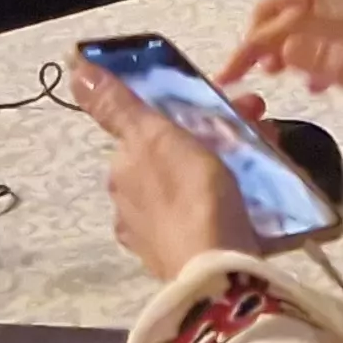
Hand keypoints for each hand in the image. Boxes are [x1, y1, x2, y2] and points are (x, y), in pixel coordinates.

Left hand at [74, 62, 262, 282]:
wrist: (219, 271)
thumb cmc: (190, 195)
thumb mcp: (155, 137)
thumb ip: (118, 106)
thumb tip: (75, 71)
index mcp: (122, 172)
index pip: (149, 130)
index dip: (188, 112)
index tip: (229, 103)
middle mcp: (129, 205)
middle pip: (174, 156)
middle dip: (214, 136)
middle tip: (258, 127)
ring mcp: (155, 236)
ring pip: (192, 184)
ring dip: (226, 165)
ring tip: (267, 156)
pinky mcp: (184, 258)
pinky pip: (205, 215)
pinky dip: (227, 200)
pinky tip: (251, 199)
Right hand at [222, 0, 342, 202]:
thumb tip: (287, 41)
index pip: (302, 17)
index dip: (260, 38)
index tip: (228, 76)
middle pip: (315, 0)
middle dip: (273, 18)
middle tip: (244, 61)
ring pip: (328, 24)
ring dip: (292, 37)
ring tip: (268, 73)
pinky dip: (316, 62)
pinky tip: (313, 92)